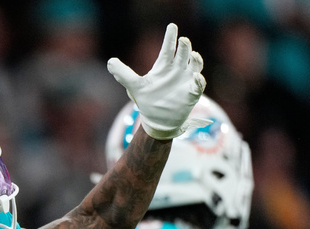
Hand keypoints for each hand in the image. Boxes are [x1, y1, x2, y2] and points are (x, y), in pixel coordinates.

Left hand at [107, 23, 206, 139]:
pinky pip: (199, 85)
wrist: (157, 121)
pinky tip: (196, 77)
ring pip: (195, 65)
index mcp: (164, 66)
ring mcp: (186, 81)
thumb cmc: (147, 101)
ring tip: (194, 54)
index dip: (170, 38)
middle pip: (183, 54)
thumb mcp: (134, 86)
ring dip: (196, 59)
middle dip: (184, 46)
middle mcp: (177, 70)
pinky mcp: (192, 93)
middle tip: (183, 39)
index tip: (172, 26)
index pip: (168, 49)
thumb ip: (123, 74)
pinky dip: (199, 80)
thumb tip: (110, 62)